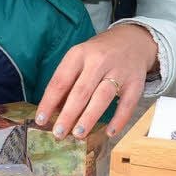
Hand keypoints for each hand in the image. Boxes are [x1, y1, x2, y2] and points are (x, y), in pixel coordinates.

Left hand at [36, 24, 157, 140]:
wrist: (132, 40)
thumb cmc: (98, 54)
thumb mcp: (79, 59)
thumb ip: (67, 82)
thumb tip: (53, 111)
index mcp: (79, 54)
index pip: (60, 81)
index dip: (49, 102)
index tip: (40, 120)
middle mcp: (98, 61)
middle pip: (81, 91)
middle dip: (68, 114)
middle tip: (58, 134)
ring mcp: (119, 71)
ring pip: (102, 97)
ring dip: (89, 118)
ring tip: (78, 134)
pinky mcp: (136, 82)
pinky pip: (127, 104)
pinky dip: (119, 119)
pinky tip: (109, 132)